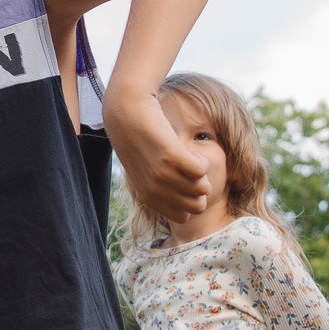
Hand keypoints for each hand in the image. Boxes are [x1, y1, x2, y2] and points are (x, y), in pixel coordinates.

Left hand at [106, 87, 212, 224]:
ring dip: (201, 172)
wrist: (125, 112)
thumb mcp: (144, 170)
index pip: (183, 216)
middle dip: (200, 189)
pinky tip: (186, 148)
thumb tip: (188, 195)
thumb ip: (160, 186)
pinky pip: (202, 169)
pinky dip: (200, 159)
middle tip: (188, 169)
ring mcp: (162, 174)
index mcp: (147, 197)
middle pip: (197, 206)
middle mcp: (154, 189)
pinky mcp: (171, 156)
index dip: (189, 200)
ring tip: (186, 156)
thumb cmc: (137, 140)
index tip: (182, 181)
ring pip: (203, 187)